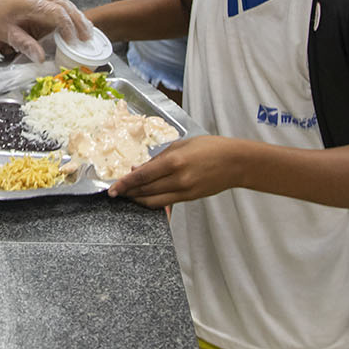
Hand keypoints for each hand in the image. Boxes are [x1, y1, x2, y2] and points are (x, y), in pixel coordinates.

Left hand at [0, 0, 92, 61]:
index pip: (58, 14)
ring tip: (82, 25)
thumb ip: (24, 44)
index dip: (69, 28)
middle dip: (77, 19)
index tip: (75, 41)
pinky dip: (60, 6)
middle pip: (63, 4)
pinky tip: (64, 14)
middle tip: (88, 34)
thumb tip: (41, 58)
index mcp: (30, 1)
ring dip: (71, 12)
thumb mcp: (3, 31)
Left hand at [108, 135, 244, 207]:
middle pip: (145, 191)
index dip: (125, 184)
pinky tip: (144, 197)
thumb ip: (158, 158)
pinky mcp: (190, 198)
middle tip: (115, 193)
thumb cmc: (209, 147)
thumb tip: (138, 169)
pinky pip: (166, 203)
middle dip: (127, 193)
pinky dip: (152, 201)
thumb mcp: (181, 145)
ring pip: (154, 201)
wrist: (236, 163)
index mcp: (174, 162)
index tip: (112, 189)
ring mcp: (184, 191)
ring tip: (126, 196)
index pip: (142, 176)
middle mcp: (178, 179)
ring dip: (138, 200)